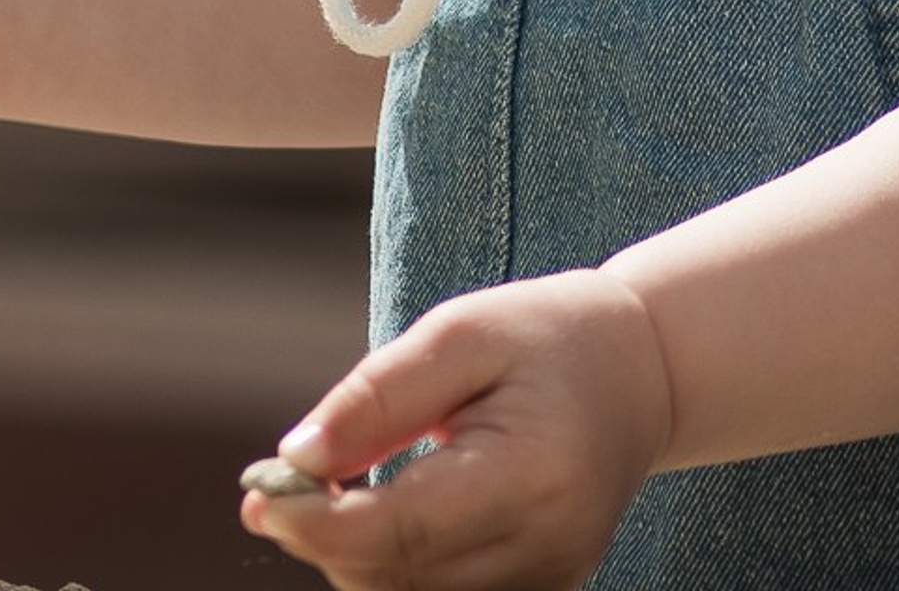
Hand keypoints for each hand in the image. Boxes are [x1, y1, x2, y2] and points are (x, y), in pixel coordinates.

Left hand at [240, 268, 672, 589]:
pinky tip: (382, 513)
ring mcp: (548, 582)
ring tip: (337, 490)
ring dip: (354, 556)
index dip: (314, 524)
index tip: (257, 494)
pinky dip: (394, 568)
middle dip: (323, 538)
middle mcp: (545, 548)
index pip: (399, 532)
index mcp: (530, 475)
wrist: (641, 369)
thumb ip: (377, 396)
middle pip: (395, 580)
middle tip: (285, 482)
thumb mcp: (459, 333)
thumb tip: (293, 459)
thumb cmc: (543, 336)